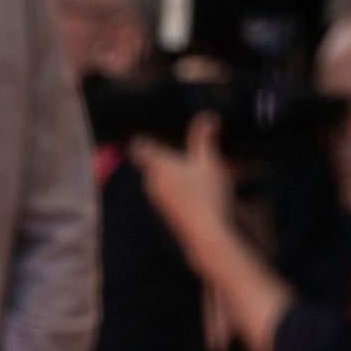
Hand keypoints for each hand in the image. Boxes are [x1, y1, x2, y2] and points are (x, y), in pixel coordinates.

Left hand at [131, 113, 233, 266]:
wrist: (207, 234)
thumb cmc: (207, 196)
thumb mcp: (209, 162)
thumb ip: (204, 139)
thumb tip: (206, 117)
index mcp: (158, 166)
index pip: (141, 147)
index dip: (145, 139)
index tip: (151, 134)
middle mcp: (152, 182)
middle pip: (153, 163)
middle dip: (169, 157)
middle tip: (190, 154)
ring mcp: (158, 199)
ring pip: (162, 180)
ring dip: (177, 174)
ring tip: (200, 176)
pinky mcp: (166, 212)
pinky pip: (170, 194)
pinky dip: (181, 189)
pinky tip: (200, 194)